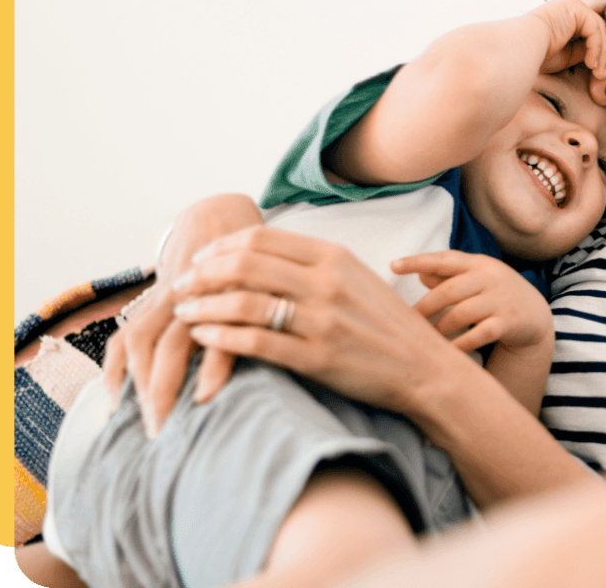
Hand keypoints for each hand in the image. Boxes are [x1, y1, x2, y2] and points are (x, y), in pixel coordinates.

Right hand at [102, 195, 258, 434]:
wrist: (220, 213)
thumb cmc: (257, 256)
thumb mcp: (273, 277)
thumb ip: (280, 309)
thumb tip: (296, 347)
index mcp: (234, 281)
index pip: (215, 326)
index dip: (210, 364)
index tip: (204, 402)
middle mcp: (197, 290)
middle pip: (173, 340)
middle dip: (166, 386)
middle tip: (165, 429)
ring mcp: (170, 297)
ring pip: (143, 338)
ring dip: (142, 383)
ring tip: (149, 424)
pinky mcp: (153, 304)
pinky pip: (127, 336)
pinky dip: (118, 368)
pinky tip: (115, 403)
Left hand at [171, 225, 470, 413]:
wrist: (423, 366)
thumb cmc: (385, 322)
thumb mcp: (355, 277)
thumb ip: (313, 263)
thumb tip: (262, 253)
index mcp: (333, 256)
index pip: (261, 239)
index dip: (221, 246)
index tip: (199, 257)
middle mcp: (325, 282)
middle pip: (244, 265)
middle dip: (202, 274)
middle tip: (182, 285)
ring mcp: (321, 320)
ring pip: (244, 302)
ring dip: (204, 307)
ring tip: (185, 314)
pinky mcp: (317, 358)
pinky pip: (256, 343)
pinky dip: (221, 339)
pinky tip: (204, 339)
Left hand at [392, 251, 553, 354]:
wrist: (536, 315)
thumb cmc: (496, 294)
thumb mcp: (477, 279)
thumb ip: (450, 276)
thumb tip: (420, 273)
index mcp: (479, 263)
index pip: (445, 259)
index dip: (419, 261)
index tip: (393, 265)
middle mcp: (490, 277)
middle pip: (449, 290)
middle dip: (425, 306)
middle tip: (406, 321)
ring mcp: (501, 300)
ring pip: (461, 314)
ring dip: (439, 328)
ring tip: (425, 339)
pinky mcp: (509, 323)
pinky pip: (479, 335)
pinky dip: (460, 344)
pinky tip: (447, 352)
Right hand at [528, 0, 605, 77]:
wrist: (520, 50)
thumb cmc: (537, 57)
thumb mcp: (568, 55)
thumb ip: (584, 50)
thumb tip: (603, 56)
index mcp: (567, 18)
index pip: (594, 35)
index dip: (602, 55)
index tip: (602, 75)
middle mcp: (570, 8)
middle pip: (599, 31)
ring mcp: (572, 5)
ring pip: (600, 30)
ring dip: (603, 55)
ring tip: (600, 74)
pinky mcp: (573, 6)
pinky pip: (594, 28)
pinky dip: (596, 48)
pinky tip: (591, 64)